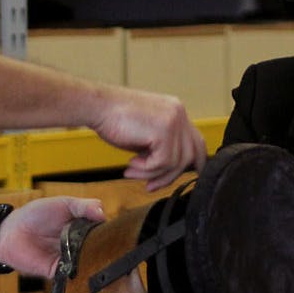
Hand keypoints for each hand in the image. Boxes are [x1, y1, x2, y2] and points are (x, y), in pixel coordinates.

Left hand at [0, 196, 105, 277]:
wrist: (10, 232)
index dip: (111, 232)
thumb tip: (103, 212)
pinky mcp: (59, 272)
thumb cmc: (35, 214)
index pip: (103, 231)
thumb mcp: (62, 203)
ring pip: (89, 264)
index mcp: (83, 226)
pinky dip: (79, 274)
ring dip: (94, 262)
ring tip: (100, 258)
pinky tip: (84, 269)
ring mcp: (70, 258)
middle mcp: (79, 244)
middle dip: (105, 248)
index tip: (119, 232)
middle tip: (111, 247)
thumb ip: (83, 206)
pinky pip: (73, 276)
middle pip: (99, 249)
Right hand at [91, 87, 206, 191]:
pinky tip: (130, 163)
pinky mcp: (164, 130)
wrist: (97, 106)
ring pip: (176, 162)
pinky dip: (145, 169)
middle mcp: (179, 113)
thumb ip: (160, 147)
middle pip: (192, 153)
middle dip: (173, 175)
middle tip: (151, 186)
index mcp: (175, 110)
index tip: (189, 176)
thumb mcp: (144, 134)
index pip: (196, 140)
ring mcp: (173, 120)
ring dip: (151, 174)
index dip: (196, 161)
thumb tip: (168, 171)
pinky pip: (163, 162)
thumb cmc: (114, 120)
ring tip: (131, 171)